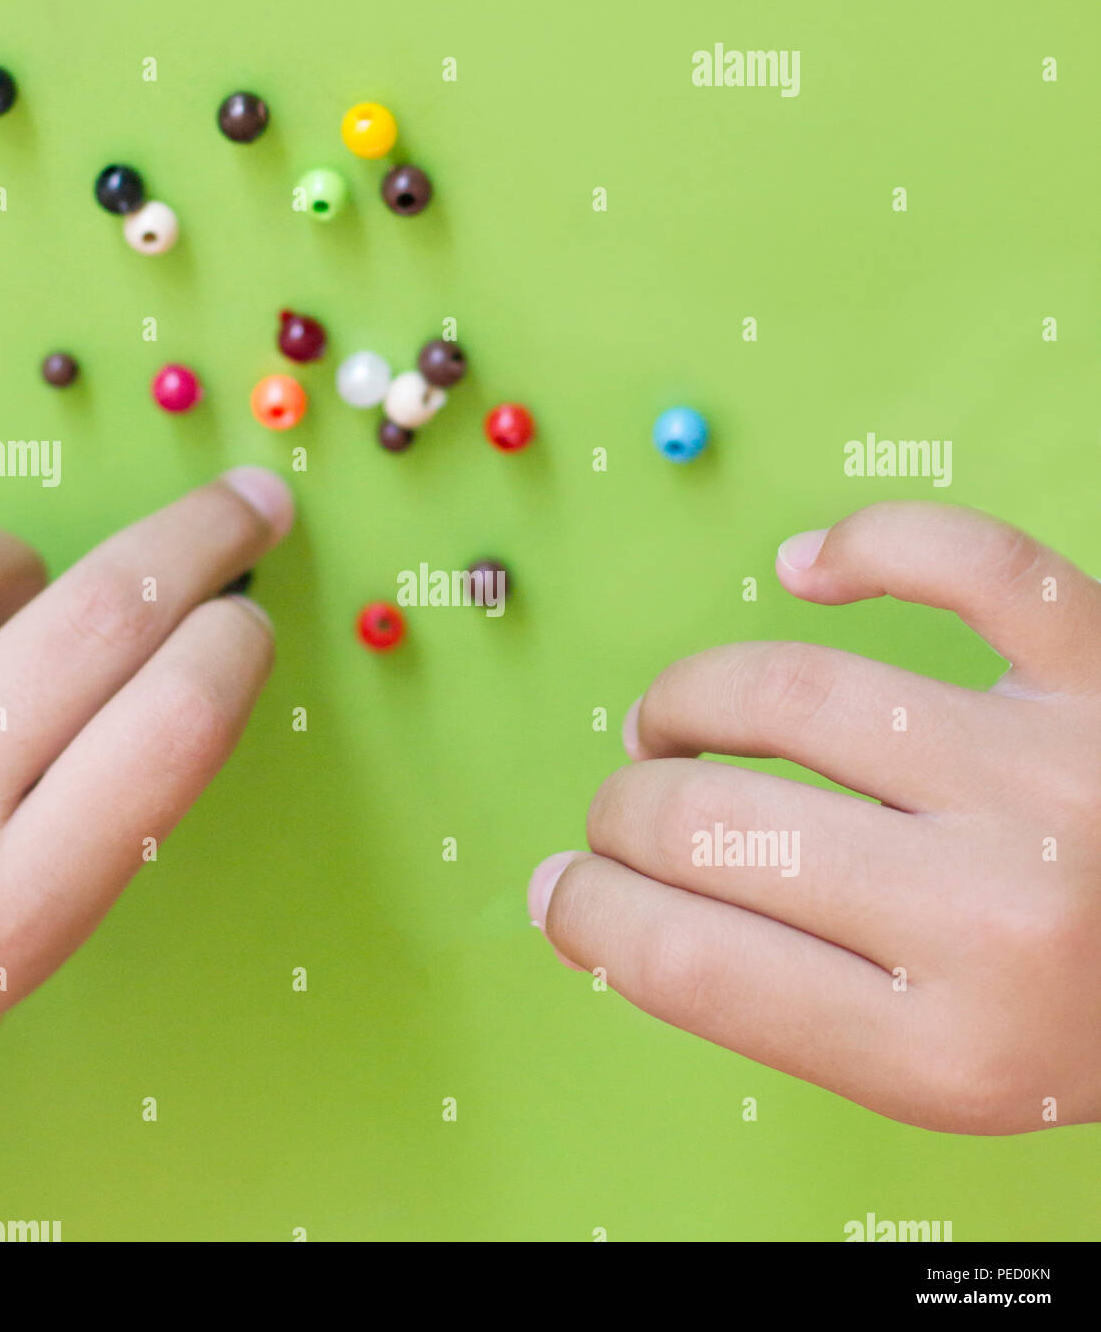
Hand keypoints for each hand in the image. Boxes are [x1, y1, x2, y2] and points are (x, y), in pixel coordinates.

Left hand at [0, 467, 292, 1192]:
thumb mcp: (6, 966)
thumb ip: (84, 832)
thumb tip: (145, 685)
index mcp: (8, 904)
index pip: (176, 720)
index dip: (236, 645)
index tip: (245, 623)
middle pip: (105, 611)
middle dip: (202, 537)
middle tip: (245, 507)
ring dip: (16, 565)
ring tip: (11, 603)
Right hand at [528, 502, 1100, 1133]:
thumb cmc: (1080, 1020)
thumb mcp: (942, 1072)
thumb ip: (779, 1000)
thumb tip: (599, 900)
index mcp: (950, 1051)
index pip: (689, 964)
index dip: (584, 914)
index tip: (560, 888)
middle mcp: (1002, 913)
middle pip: (716, 828)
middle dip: (623, 814)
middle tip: (625, 810)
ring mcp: (1057, 773)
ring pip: (796, 691)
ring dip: (689, 700)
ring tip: (670, 726)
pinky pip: (972, 561)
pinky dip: (873, 538)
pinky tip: (812, 565)